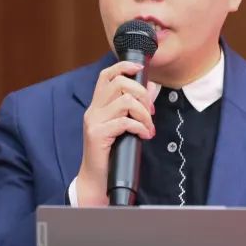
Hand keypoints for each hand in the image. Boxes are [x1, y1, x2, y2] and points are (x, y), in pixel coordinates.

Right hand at [74, 60, 156, 205]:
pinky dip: (140, 127)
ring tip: (149, 126)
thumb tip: (152, 86)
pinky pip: (125, 122)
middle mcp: (93, 110)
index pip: (106, 75)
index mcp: (97, 105)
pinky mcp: (97, 135)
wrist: (97, 179)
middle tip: (150, 110)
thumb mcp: (123, 126)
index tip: (140, 68)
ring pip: (125, 101)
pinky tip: (144, 135)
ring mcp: (93, 122)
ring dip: (144, 113)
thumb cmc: (111, 153)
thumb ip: (134, 107)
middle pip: (119, 83)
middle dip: (141, 93)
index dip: (123, 66)